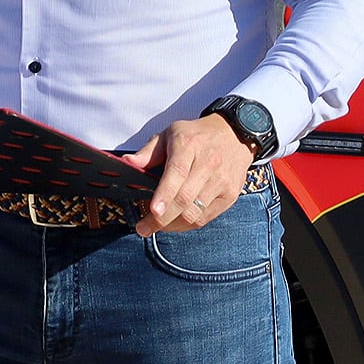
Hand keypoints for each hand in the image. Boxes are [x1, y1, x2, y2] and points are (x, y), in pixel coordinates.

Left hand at [129, 114, 257, 234]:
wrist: (235, 134)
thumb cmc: (196, 136)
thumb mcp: (169, 134)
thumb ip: (148, 151)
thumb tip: (128, 163)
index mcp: (189, 146)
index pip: (177, 173)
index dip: (165, 194)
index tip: (153, 211)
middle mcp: (208, 164)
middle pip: (184, 199)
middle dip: (161, 219)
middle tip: (143, 229)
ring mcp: (221, 181)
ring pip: (195, 213)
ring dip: (173, 225)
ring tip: (156, 226)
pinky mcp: (230, 195)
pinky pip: (206, 217)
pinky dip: (187, 224)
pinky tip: (174, 222)